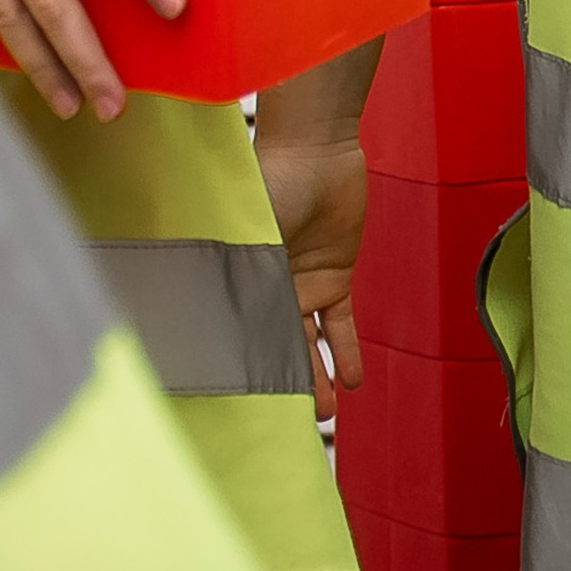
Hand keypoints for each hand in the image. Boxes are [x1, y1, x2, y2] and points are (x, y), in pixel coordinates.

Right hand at [255, 133, 366, 418]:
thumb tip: (216, 313)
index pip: (242, 330)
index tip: (243, 403)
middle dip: (283, 383)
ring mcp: (303, 284)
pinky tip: (354, 381)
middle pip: (276, 345)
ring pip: (309, 344)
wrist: (315, 148)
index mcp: (242, 275)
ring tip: (324, 414)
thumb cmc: (272, 179)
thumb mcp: (251, 228)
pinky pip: (342, 324)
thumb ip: (240, 268)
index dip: (245, 364)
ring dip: (318, 377)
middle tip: (289, 422)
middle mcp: (271, 287)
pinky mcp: (336, 276)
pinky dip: (348, 351)